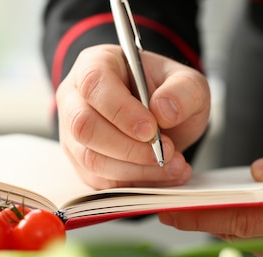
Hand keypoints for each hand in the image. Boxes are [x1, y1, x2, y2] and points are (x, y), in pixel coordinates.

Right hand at [55, 44, 209, 188]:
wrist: (163, 119)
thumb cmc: (166, 93)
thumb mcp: (188, 82)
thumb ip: (183, 90)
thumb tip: (163, 110)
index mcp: (95, 65)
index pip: (94, 85)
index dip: (121, 111)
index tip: (152, 130)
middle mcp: (75, 99)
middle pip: (84, 127)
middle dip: (128, 148)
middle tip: (166, 152)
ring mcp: (74, 135)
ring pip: (91, 160)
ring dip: (136, 170)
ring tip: (174, 166)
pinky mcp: (82, 165)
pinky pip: (100, 182)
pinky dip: (136, 184)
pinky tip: (163, 176)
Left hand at [159, 134, 262, 256]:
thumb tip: (258, 171)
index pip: (237, 218)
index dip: (197, 215)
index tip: (166, 210)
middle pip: (236, 233)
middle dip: (201, 219)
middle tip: (170, 204)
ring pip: (252, 242)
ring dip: (224, 224)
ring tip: (198, 204)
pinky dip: (250, 232)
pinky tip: (243, 215)